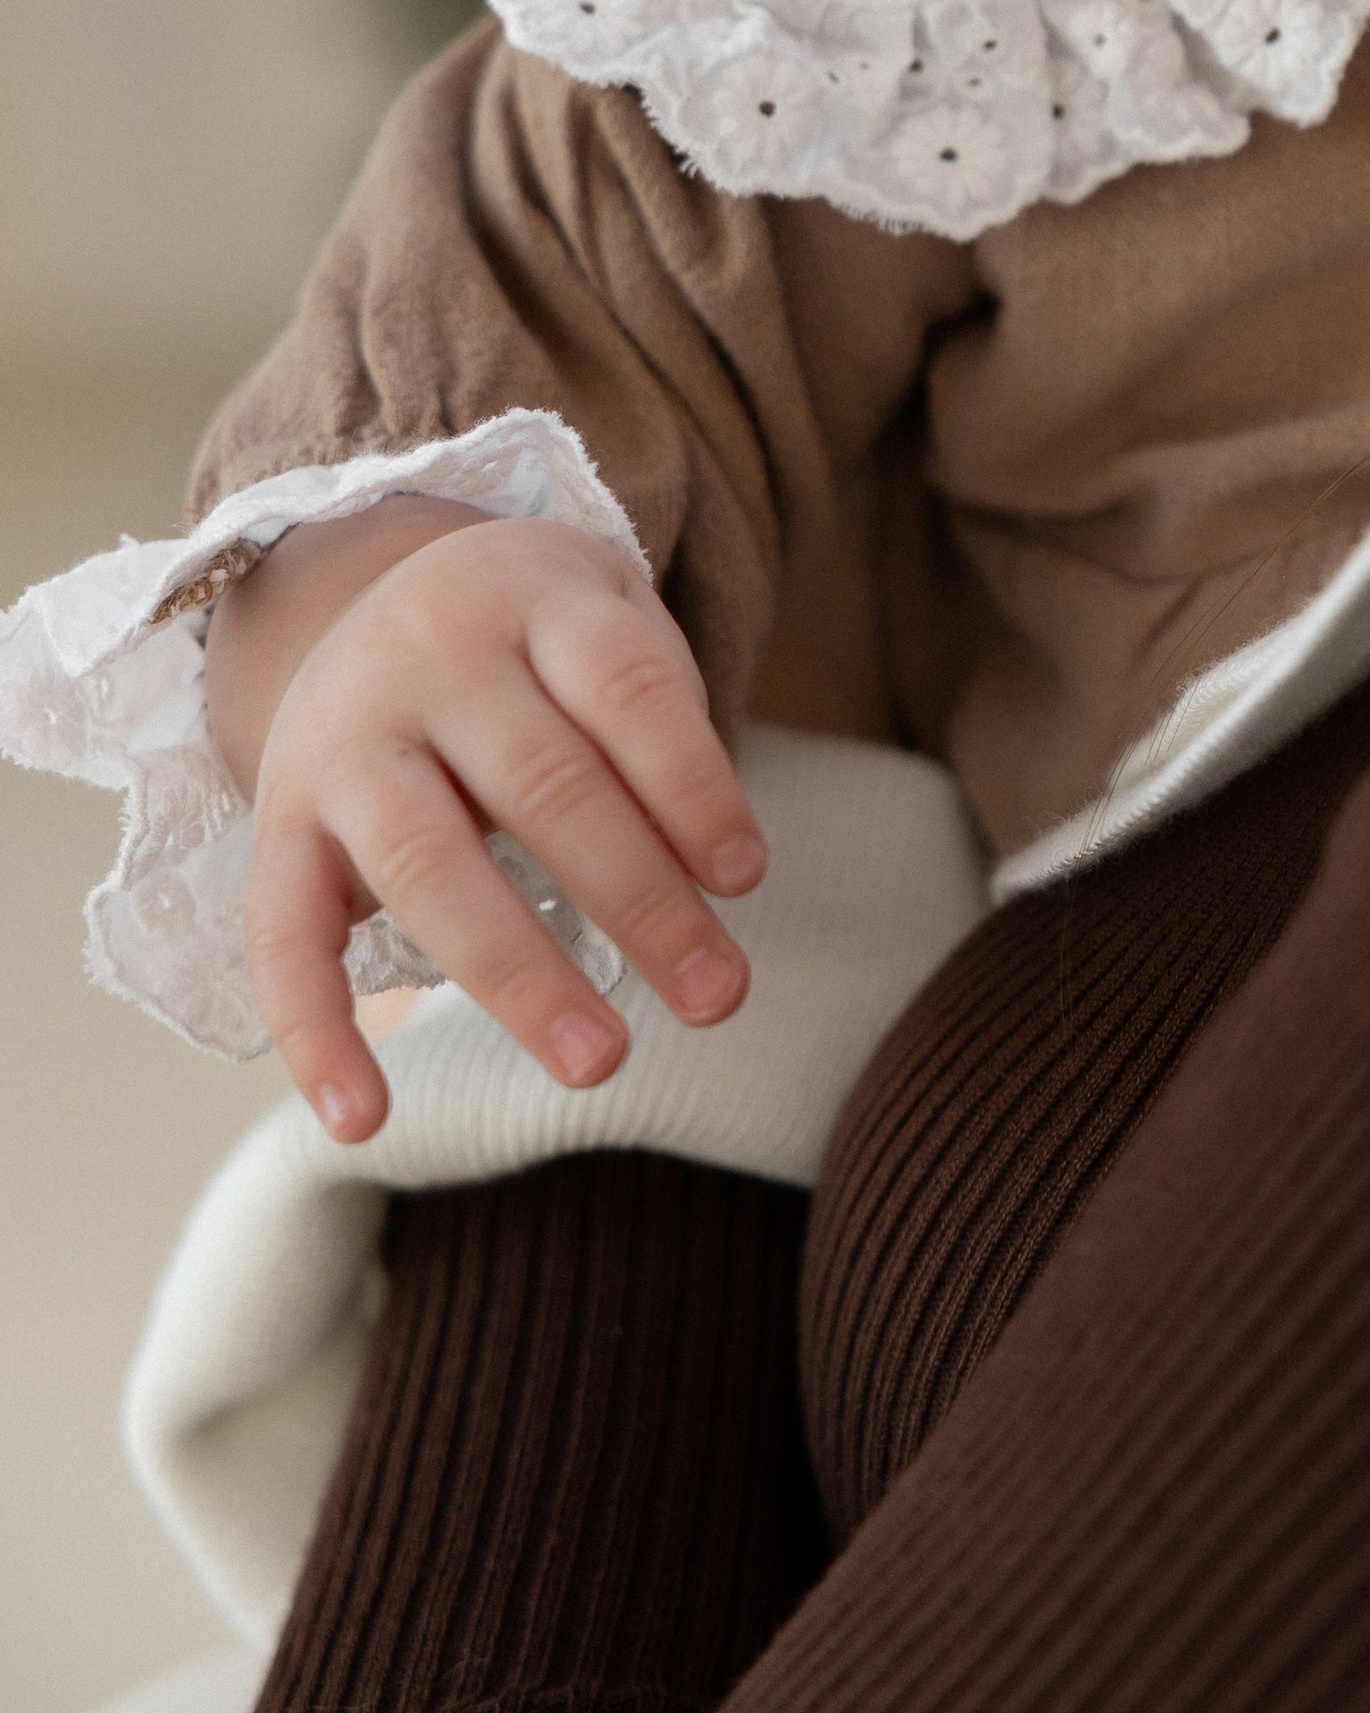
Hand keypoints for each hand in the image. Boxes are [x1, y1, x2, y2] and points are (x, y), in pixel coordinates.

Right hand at [207, 500, 765, 1143]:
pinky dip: (315, 1032)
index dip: (691, 781)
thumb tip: (717, 885)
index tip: (747, 876)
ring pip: (427, 861)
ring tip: (604, 1063)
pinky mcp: (279, 822)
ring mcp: (343, 740)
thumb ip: (659, 736)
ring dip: (518, 973)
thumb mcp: (608, 632)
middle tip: (718, 998)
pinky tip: (365, 1119)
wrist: (374, 593)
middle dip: (638, 898)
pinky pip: (282, 934)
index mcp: (532, 595)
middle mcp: (428, 656)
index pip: (624, 686)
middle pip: (543, 781)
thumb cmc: (539, 645)